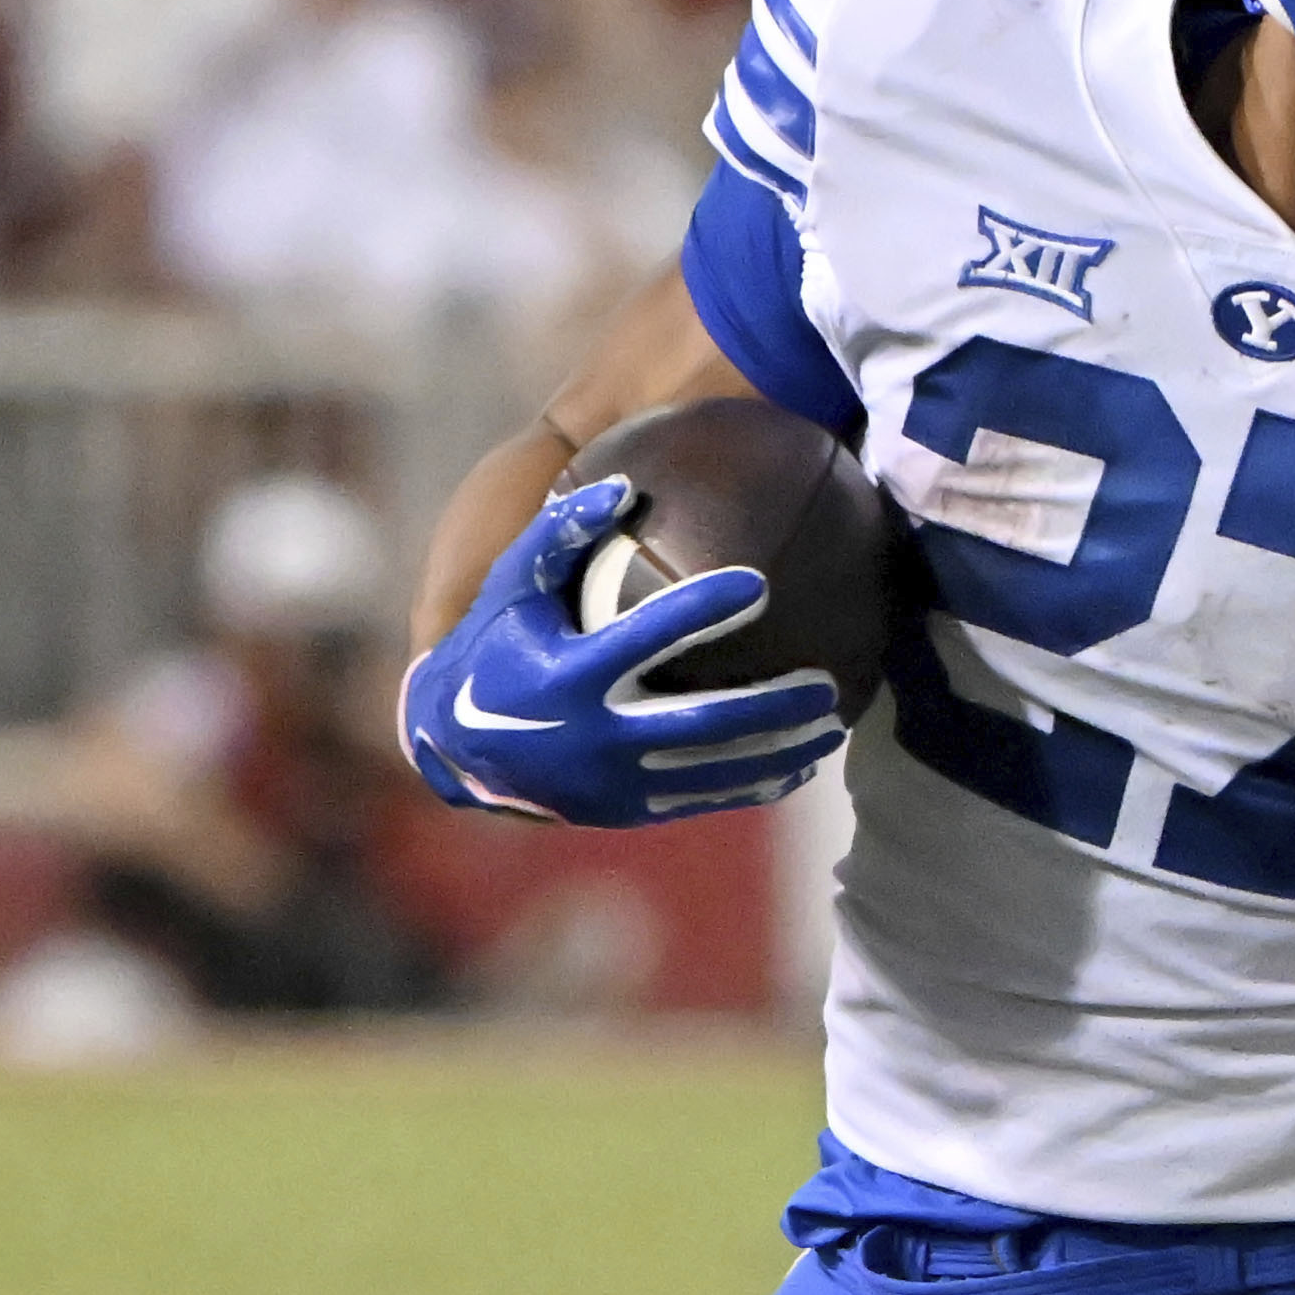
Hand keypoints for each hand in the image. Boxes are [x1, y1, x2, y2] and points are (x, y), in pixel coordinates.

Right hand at [396, 478, 846, 825]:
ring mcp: (615, 781)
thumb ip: (558, 536)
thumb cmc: (497, 647)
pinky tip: (799, 766)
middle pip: (701, 724)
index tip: (760, 582)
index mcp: (569, 675)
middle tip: (825, 683)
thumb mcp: (512, 587)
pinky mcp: (628, 810)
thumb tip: (622, 484)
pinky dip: (754, 784)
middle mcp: (596, 735)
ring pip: (713, 771)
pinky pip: (703, 798)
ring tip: (833, 726)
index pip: (647, 637)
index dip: (702, 610)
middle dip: (770, 708)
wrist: (462, 748)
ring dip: (779, 751)